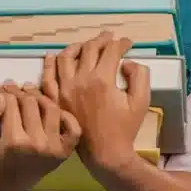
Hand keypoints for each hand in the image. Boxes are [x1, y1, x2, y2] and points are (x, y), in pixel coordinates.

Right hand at [0, 80, 80, 190]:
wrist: (13, 182)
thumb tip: (2, 96)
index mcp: (13, 142)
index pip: (10, 103)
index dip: (2, 91)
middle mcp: (36, 144)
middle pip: (30, 102)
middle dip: (18, 91)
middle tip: (12, 88)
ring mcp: (54, 147)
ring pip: (51, 108)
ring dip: (39, 96)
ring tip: (29, 93)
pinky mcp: (66, 150)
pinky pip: (72, 126)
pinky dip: (66, 115)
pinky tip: (52, 111)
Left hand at [54, 31, 150, 172]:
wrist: (105, 152)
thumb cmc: (125, 128)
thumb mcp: (142, 101)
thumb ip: (139, 75)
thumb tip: (126, 62)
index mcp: (103, 79)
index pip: (111, 50)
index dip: (121, 43)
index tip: (128, 43)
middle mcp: (81, 80)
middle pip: (89, 49)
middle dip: (102, 40)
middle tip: (109, 38)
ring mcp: (65, 89)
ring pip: (66, 57)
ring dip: (77, 46)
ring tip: (85, 45)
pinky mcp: (55, 98)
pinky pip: (48, 76)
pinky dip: (50, 63)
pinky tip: (54, 56)